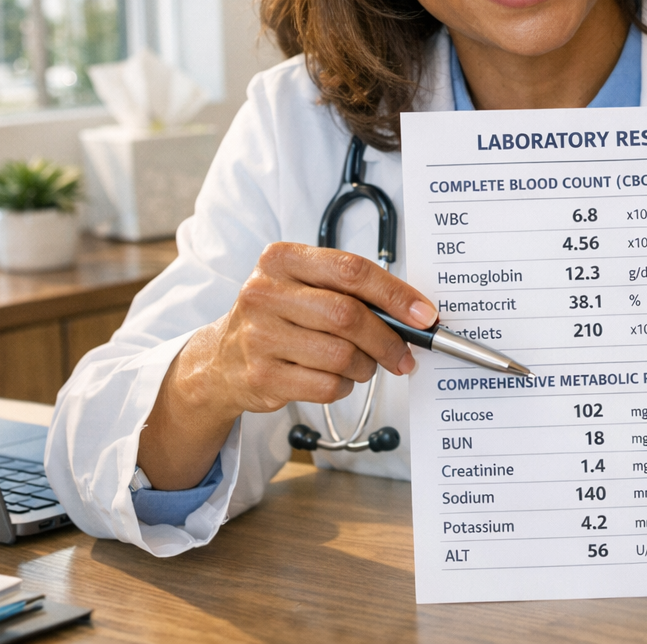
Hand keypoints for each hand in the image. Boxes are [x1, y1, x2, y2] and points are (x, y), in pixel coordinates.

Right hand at [138, 243, 436, 488]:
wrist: (222, 359)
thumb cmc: (279, 316)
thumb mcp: (305, 285)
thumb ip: (351, 290)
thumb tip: (413, 314)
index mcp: (281, 260)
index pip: (351, 270)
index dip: (395, 294)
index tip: (424, 315)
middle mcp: (264, 293)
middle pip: (348, 316)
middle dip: (388, 339)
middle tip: (405, 354)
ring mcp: (258, 336)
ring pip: (341, 355)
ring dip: (365, 366)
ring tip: (362, 364)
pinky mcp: (261, 376)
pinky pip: (326, 385)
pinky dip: (343, 386)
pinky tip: (336, 379)